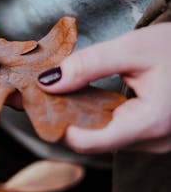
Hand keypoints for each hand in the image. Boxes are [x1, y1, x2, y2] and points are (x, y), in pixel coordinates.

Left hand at [38, 23, 170, 153]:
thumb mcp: (132, 48)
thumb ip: (88, 65)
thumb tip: (47, 82)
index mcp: (150, 123)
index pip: (87, 142)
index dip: (57, 125)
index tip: (35, 103)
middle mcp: (155, 142)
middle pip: (93, 140)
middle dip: (64, 118)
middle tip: (39, 94)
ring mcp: (156, 143)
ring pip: (104, 137)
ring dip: (80, 117)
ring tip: (60, 92)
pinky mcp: (154, 137)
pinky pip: (117, 132)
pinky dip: (97, 117)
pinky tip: (84, 98)